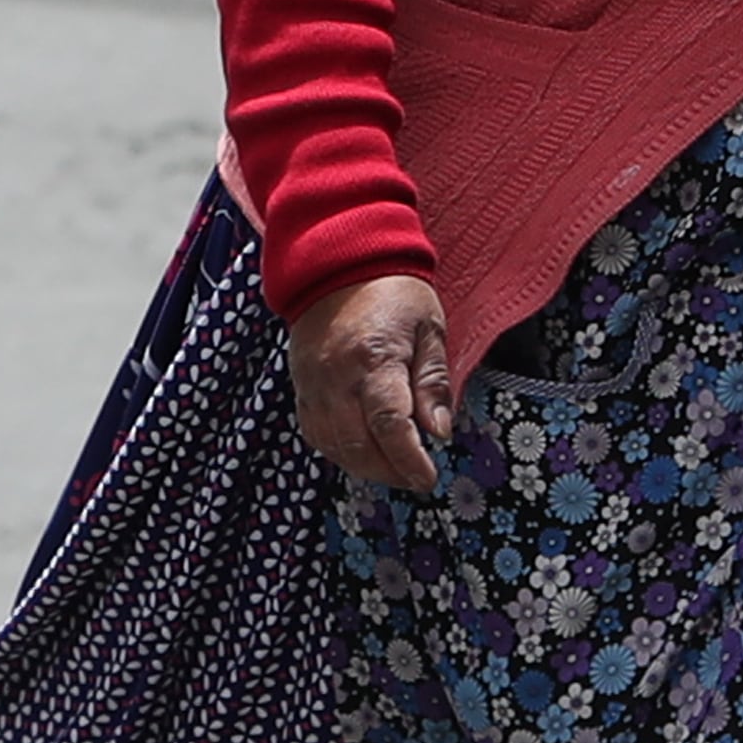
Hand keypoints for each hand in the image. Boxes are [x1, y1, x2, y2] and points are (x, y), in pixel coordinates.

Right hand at [289, 272, 455, 490]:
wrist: (340, 265)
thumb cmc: (394, 293)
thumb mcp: (430, 328)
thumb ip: (434, 383)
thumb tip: (439, 432)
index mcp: (375, 359)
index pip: (391, 425)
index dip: (409, 460)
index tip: (428, 478)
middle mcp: (338, 377)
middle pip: (359, 445)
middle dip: (390, 471)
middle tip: (415, 477)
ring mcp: (314, 385)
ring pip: (334, 446)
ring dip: (365, 467)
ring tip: (394, 469)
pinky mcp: (302, 388)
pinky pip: (316, 433)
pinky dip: (339, 452)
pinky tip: (363, 453)